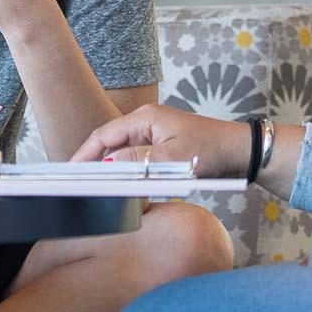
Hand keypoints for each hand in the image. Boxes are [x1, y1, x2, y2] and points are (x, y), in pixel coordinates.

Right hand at [70, 104, 251, 178]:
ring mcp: (155, 135)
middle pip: (110, 145)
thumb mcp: (172, 157)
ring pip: (124, 156)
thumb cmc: (212, 150)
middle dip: (97, 166)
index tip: (69, 173)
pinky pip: (139, 162)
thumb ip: (137, 161)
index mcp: (145, 118)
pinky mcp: (164, 148)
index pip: (103, 135)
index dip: (84, 154)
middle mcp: (146, 123)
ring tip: (105, 192)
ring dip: (116, 174)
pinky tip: (131, 191)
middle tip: (82, 187)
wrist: (242, 152)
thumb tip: (107, 166)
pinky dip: (132, 176)